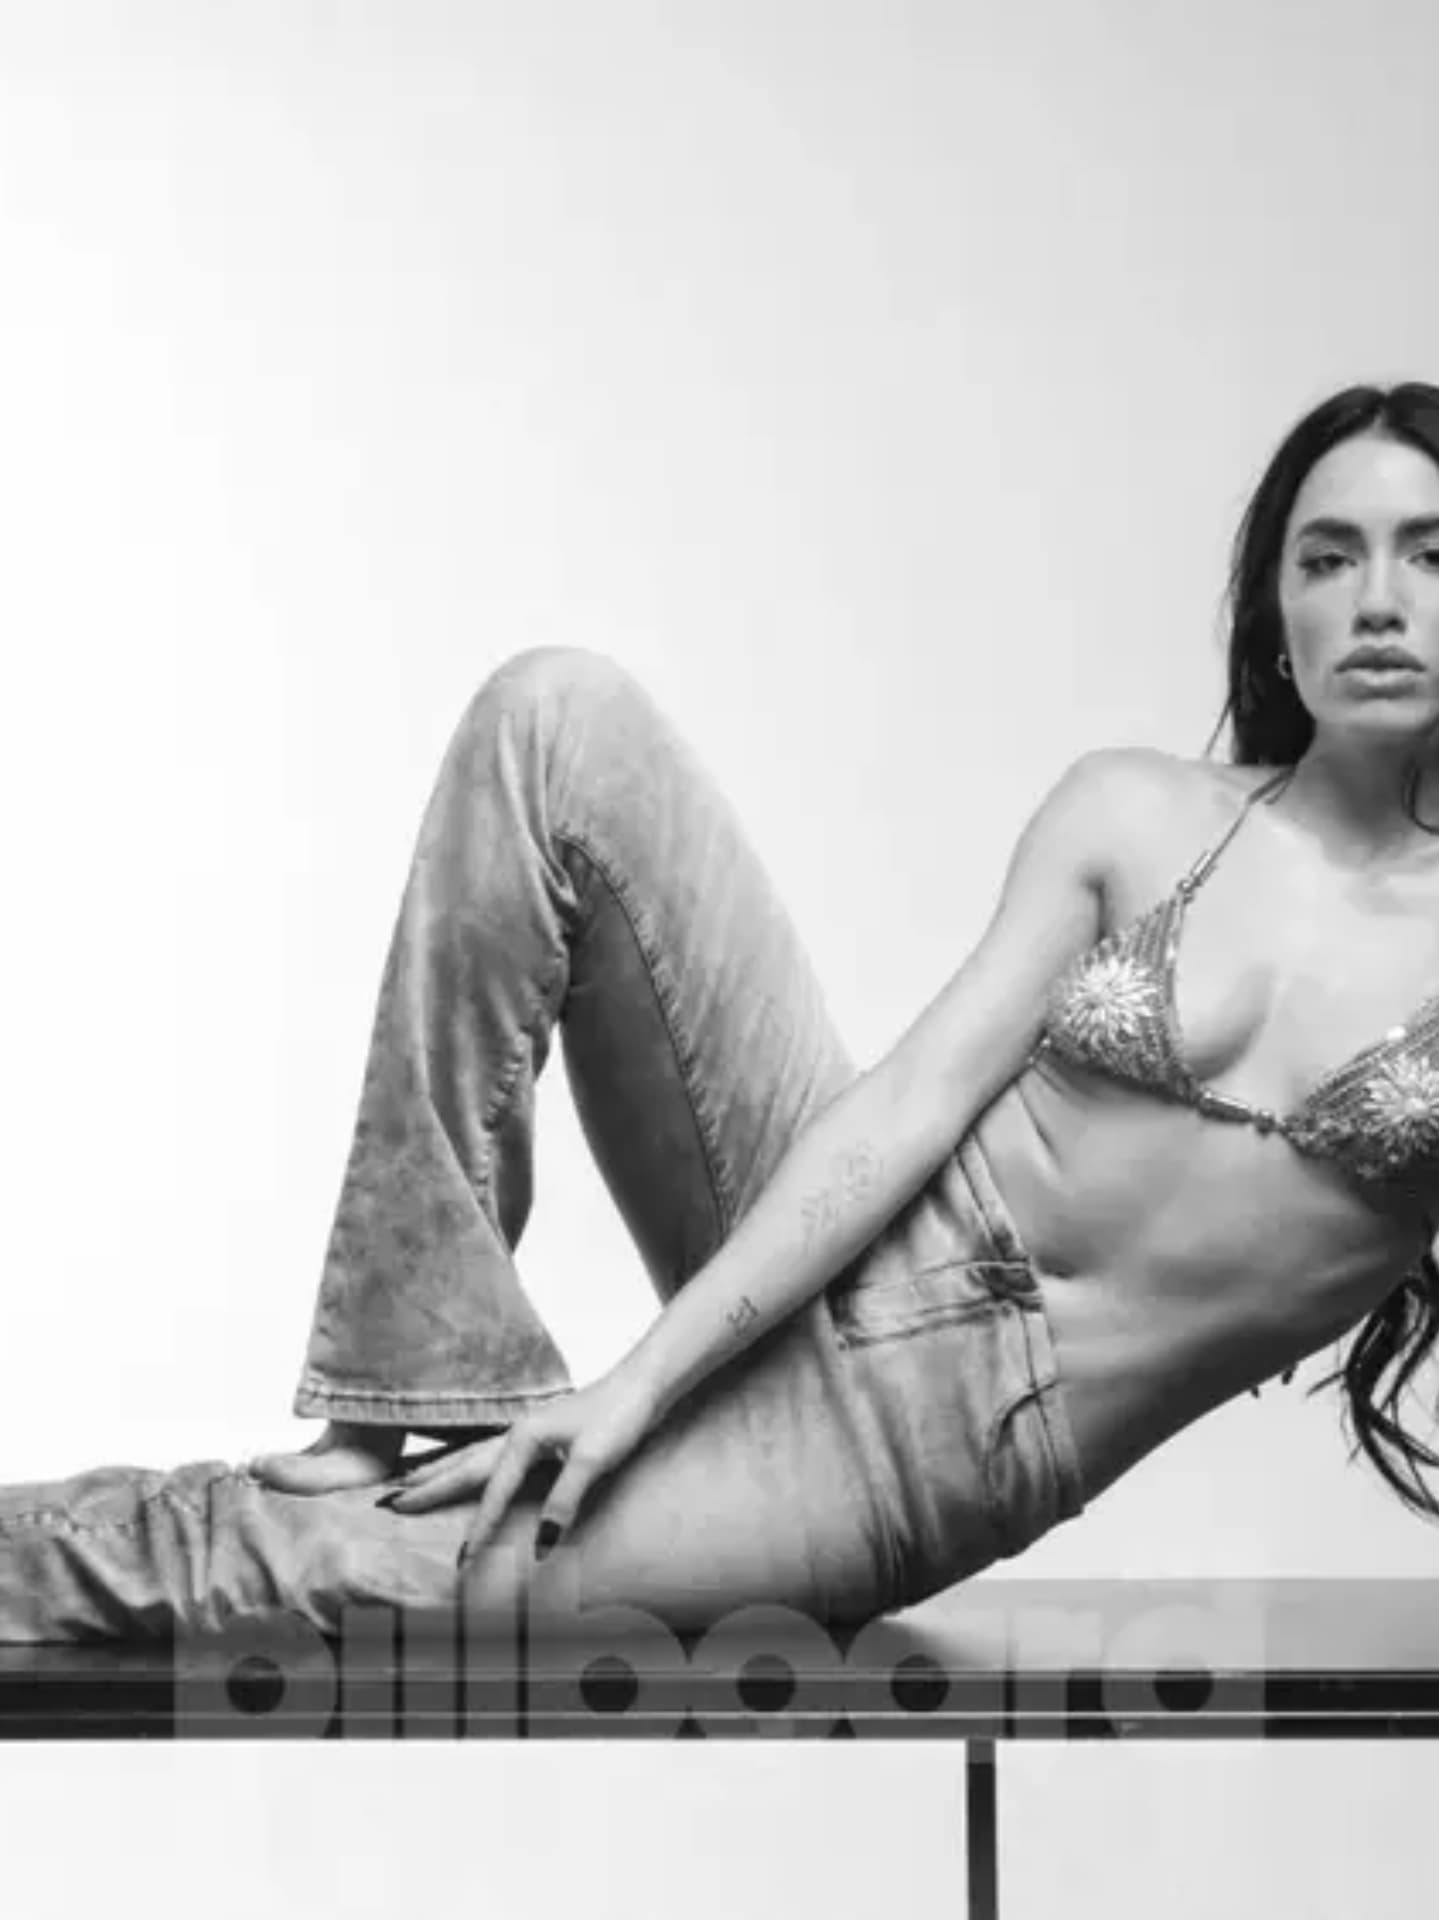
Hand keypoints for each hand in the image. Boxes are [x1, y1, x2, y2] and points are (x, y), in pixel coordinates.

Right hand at [377, 1366, 661, 1559]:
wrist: (645, 1382)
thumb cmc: (621, 1415)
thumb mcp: (592, 1460)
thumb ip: (564, 1501)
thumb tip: (540, 1546)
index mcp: (523, 1437)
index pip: (491, 1492)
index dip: (477, 1529)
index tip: (460, 1562)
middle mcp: (518, 1432)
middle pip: (464, 1465)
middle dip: (428, 1485)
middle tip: (389, 1503)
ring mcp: (529, 1430)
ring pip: (474, 1456)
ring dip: (443, 1471)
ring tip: (410, 1481)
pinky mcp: (542, 1434)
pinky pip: (494, 1455)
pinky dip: (472, 1465)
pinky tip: (470, 1469)